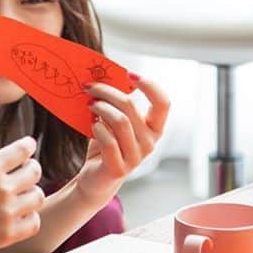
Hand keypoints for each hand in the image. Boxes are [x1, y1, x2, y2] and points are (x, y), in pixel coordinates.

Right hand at [0, 122, 44, 252]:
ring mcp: (6, 213)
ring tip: (20, 195)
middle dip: (31, 168)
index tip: (27, 146)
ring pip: (38, 196)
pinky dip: (30, 218)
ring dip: (31, 193)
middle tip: (23, 172)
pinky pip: (34, 223)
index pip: (23, 150)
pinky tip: (18, 216)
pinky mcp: (7, 236)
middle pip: (35, 171)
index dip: (28, 145)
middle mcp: (1, 188)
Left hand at [76, 75, 169, 202]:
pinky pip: (108, 140)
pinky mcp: (118, 168)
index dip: (149, 85)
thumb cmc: (107, 145)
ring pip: (119, 121)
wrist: (95, 179)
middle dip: (107, 92)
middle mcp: (149, 143)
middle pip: (131, 106)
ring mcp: (136, 157)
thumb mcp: (116, 122)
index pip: (163, 103)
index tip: (129, 73)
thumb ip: (117, 105)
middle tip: (90, 86)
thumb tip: (104, 77)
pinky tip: (92, 124)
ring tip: (89, 104)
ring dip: (100, 107)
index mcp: (154, 129)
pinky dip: (98, 128)